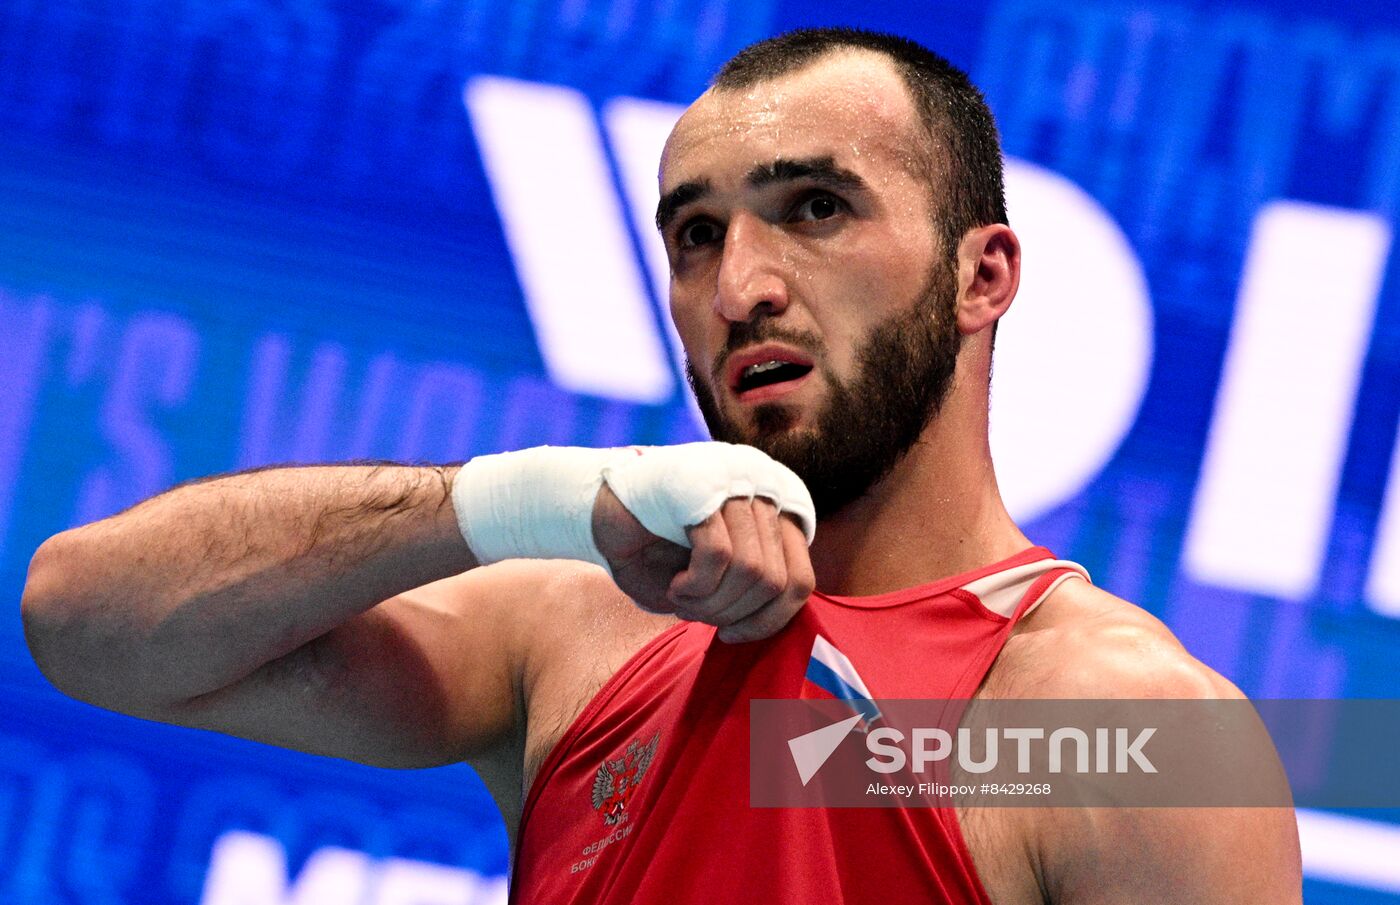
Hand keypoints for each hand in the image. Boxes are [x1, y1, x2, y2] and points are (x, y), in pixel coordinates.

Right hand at [592, 484, 814, 642]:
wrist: (596, 510)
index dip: (771, 620)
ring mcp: (735, 481)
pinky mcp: (703, 487)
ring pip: (751, 571)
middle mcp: (764, 486)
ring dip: (711, 604)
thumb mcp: (714, 572)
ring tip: (682, 600)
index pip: (801, 579)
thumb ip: (751, 587)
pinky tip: (675, 587)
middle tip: (695, 614)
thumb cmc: (656, 548)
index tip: (732, 635)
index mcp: (776, 505)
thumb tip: (774, 623)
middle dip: (732, 614)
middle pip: (777, 581)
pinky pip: (719, 557)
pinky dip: (696, 587)